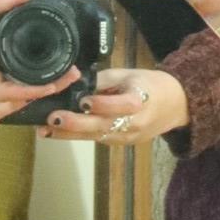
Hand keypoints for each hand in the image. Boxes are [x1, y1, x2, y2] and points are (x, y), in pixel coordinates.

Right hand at [0, 0, 78, 121]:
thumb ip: (1, 0)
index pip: (1, 89)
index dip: (26, 92)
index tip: (50, 84)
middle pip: (4, 104)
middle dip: (34, 98)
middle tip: (61, 83)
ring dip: (24, 105)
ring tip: (52, 87)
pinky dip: (15, 105)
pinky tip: (36, 93)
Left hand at [44, 68, 189, 143]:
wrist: (175, 105)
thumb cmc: (149, 84)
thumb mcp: (128, 75)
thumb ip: (101, 81)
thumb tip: (73, 82)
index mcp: (140, 101)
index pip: (120, 105)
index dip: (101, 105)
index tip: (82, 101)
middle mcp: (134, 123)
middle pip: (102, 126)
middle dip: (75, 123)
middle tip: (52, 119)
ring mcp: (127, 137)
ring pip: (95, 136)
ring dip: (69, 134)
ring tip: (45, 130)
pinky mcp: (121, 144)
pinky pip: (97, 139)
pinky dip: (77, 136)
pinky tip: (57, 132)